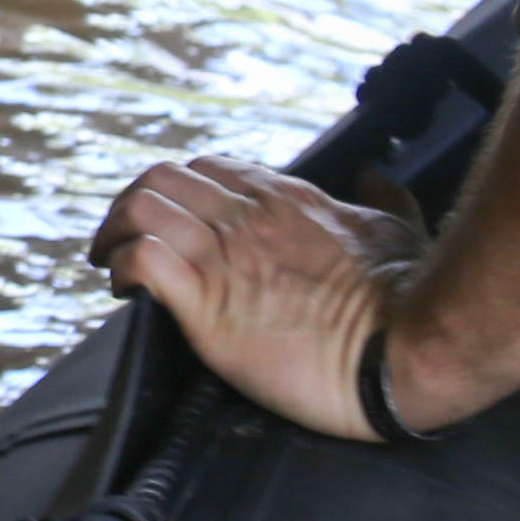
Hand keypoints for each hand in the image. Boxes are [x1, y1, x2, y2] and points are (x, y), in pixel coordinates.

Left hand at [87, 155, 437, 440]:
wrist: (408, 350)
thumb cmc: (408, 297)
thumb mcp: (400, 228)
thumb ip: (382, 197)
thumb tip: (372, 175)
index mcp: (285, 197)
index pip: (209, 170)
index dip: (180, 192)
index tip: (172, 225)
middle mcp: (248, 216)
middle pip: (162, 178)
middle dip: (130, 205)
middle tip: (123, 241)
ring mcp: (226, 256)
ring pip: (143, 207)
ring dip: (115, 231)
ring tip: (111, 265)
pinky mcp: (209, 306)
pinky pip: (144, 260)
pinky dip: (123, 267)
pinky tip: (124, 290)